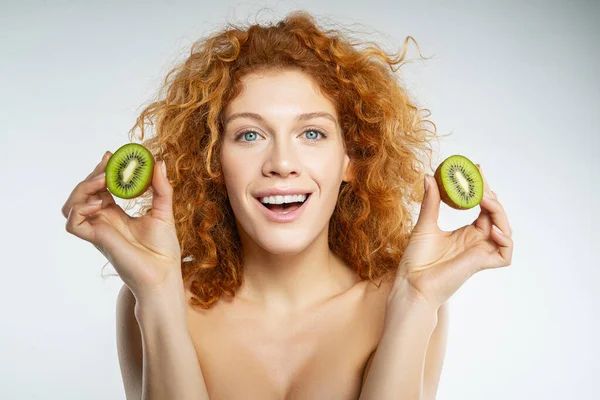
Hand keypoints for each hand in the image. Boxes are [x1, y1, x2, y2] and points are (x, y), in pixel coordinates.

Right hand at [62, 151, 182, 299]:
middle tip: (108, 164)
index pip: (100, 188)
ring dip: (82, 188)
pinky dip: (80, 209)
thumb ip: (161, 187)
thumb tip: (159, 162)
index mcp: (116, 214)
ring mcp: (97, 230)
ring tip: (103, 181)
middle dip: (92, 175)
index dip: (101, 170)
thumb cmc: (163, 249)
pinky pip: (73, 223)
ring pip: (71, 205)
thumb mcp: (164, 211)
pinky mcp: (96, 240)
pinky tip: (100, 203)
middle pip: (83, 192)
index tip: (111, 155)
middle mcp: (103, 220)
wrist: (163, 274)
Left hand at [391, 164, 513, 310]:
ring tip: (484, 199)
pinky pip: (505, 253)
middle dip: (491, 196)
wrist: (411, 283)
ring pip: (505, 231)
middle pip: (496, 215)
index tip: (476, 169)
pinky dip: (505, 240)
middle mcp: (477, 242)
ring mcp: (481, 253)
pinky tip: (492, 229)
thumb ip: (431, 202)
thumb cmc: (416, 260)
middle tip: (479, 180)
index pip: (483, 207)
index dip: (483, 189)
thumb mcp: (425, 224)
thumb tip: (429, 177)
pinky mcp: (481, 265)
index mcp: (466, 233)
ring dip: (499, 213)